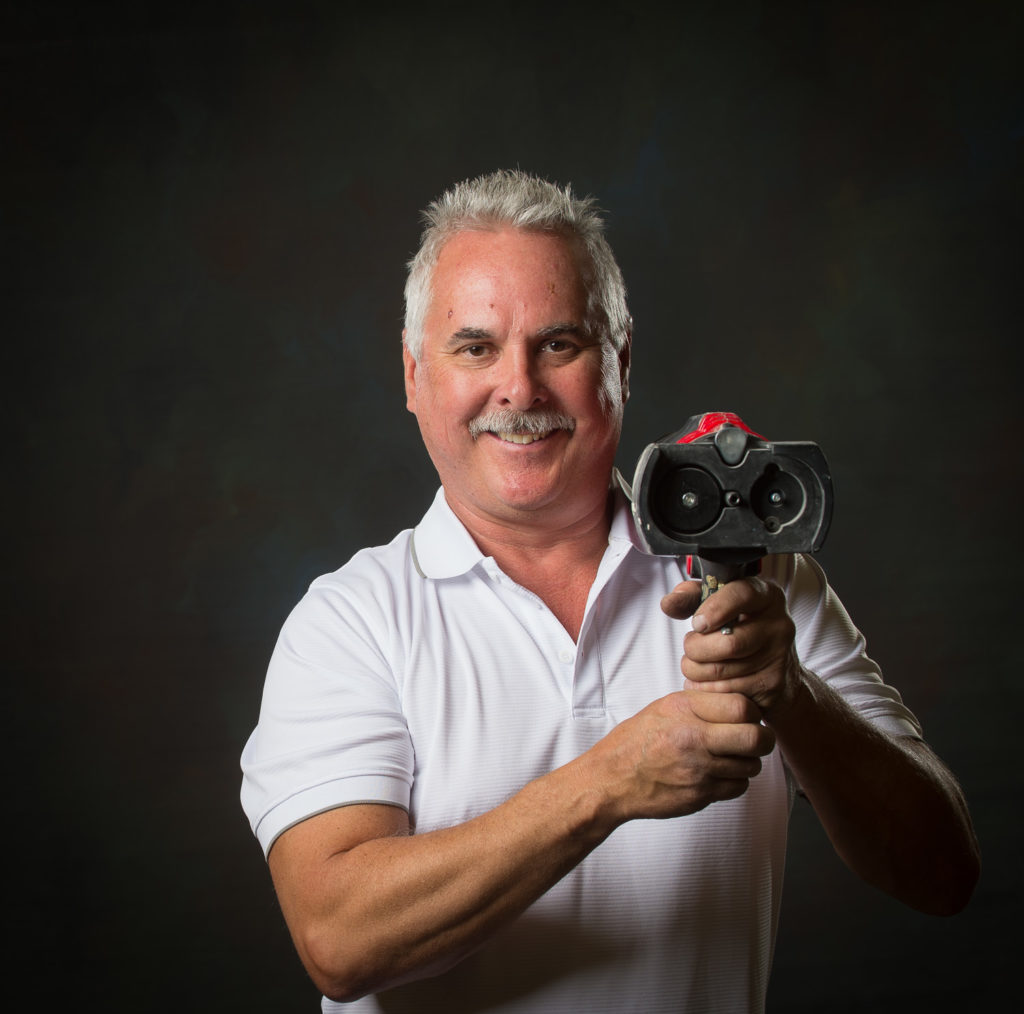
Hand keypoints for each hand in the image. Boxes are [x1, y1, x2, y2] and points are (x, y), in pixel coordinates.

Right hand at [586, 689, 775, 822]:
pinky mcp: (700, 795)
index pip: (742, 706)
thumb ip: (701, 704)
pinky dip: (735, 782)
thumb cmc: (637, 741)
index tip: (748, 717)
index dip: (753, 712)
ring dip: (748, 762)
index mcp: (684, 709)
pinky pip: (738, 787)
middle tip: (758, 739)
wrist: (612, 779)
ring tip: (731, 757)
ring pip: (751, 766)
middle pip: (756, 738)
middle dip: (764, 739)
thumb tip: (740, 705)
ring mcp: (698, 769)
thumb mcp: (664, 708)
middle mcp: (693, 737)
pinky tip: (719, 774)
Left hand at [660, 577, 804, 716]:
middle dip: (696, 648)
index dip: (714, 609)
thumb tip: (669, 603)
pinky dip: (705, 688)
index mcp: (766, 595)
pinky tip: (705, 681)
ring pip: (721, 670)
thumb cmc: (740, 629)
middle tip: (690, 648)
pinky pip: (725, 691)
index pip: (742, 594)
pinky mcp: (771, 685)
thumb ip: (692, 597)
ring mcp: (778, 657)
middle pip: (729, 642)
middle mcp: (779, 624)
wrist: (779, 671)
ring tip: (694, 665)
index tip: (697, 623)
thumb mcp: (720, 604)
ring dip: (696, 670)